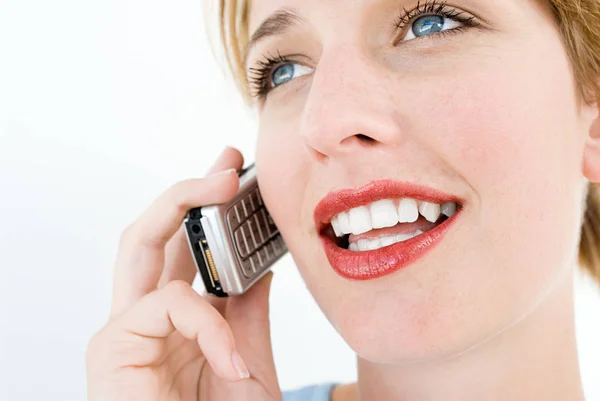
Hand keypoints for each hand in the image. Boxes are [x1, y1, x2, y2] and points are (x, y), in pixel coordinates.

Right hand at [86, 147, 280, 400]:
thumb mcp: (249, 361)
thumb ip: (247, 312)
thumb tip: (261, 265)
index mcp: (178, 316)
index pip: (184, 246)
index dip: (206, 205)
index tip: (237, 173)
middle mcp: (146, 316)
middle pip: (151, 231)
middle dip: (187, 189)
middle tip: (226, 162)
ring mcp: (125, 329)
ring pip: (140, 244)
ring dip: (187, 208)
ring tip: (226, 186)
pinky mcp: (111, 349)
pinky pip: (165, 306)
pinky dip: (206, 323)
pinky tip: (232, 357)